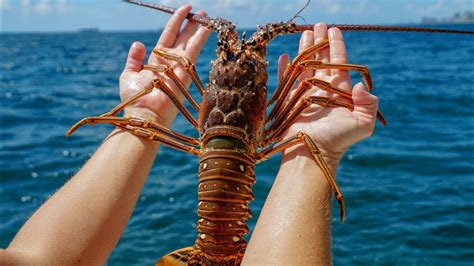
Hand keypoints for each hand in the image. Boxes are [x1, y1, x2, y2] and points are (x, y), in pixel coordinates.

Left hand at [119, 5, 210, 126]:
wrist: (145, 113)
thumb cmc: (135, 99)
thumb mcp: (129, 74)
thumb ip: (134, 59)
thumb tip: (138, 43)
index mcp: (157, 60)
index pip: (169, 36)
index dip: (176, 22)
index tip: (184, 10)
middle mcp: (171, 61)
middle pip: (183, 37)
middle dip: (192, 24)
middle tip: (201, 12)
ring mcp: (180, 66)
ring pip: (191, 42)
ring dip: (199, 28)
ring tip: (206, 16)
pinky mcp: (186, 70)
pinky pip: (194, 49)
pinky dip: (201, 38)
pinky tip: (207, 27)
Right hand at [279, 23, 378, 164]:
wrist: (313, 152)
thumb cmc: (338, 140)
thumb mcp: (363, 124)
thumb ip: (368, 103)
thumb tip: (360, 84)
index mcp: (339, 91)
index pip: (338, 62)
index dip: (337, 45)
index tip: (334, 30)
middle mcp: (322, 89)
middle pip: (321, 60)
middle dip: (320, 42)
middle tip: (318, 26)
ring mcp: (304, 94)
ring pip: (304, 65)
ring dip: (304, 49)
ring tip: (304, 34)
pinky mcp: (289, 101)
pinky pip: (286, 80)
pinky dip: (284, 68)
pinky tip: (284, 57)